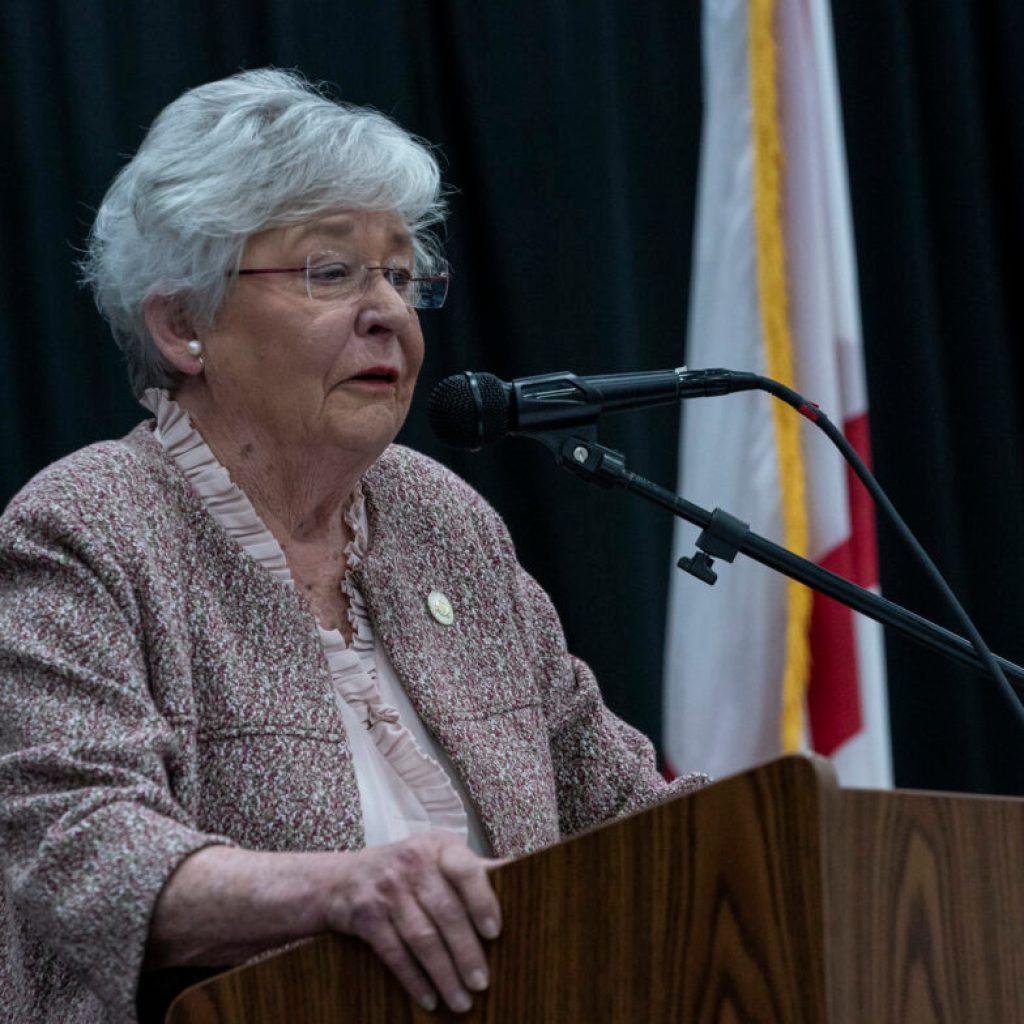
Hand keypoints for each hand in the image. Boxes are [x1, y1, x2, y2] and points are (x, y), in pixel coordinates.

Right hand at [324, 831, 501, 1012]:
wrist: (341, 878)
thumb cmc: (407, 868)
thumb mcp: (436, 855)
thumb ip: (471, 868)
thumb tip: (519, 877)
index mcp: (438, 846)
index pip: (465, 870)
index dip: (482, 901)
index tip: (496, 933)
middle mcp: (412, 862)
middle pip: (445, 912)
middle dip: (466, 952)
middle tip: (482, 983)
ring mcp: (386, 888)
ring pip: (421, 937)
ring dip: (444, 974)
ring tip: (462, 1001)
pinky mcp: (365, 915)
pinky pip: (394, 953)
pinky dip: (414, 980)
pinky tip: (430, 999)